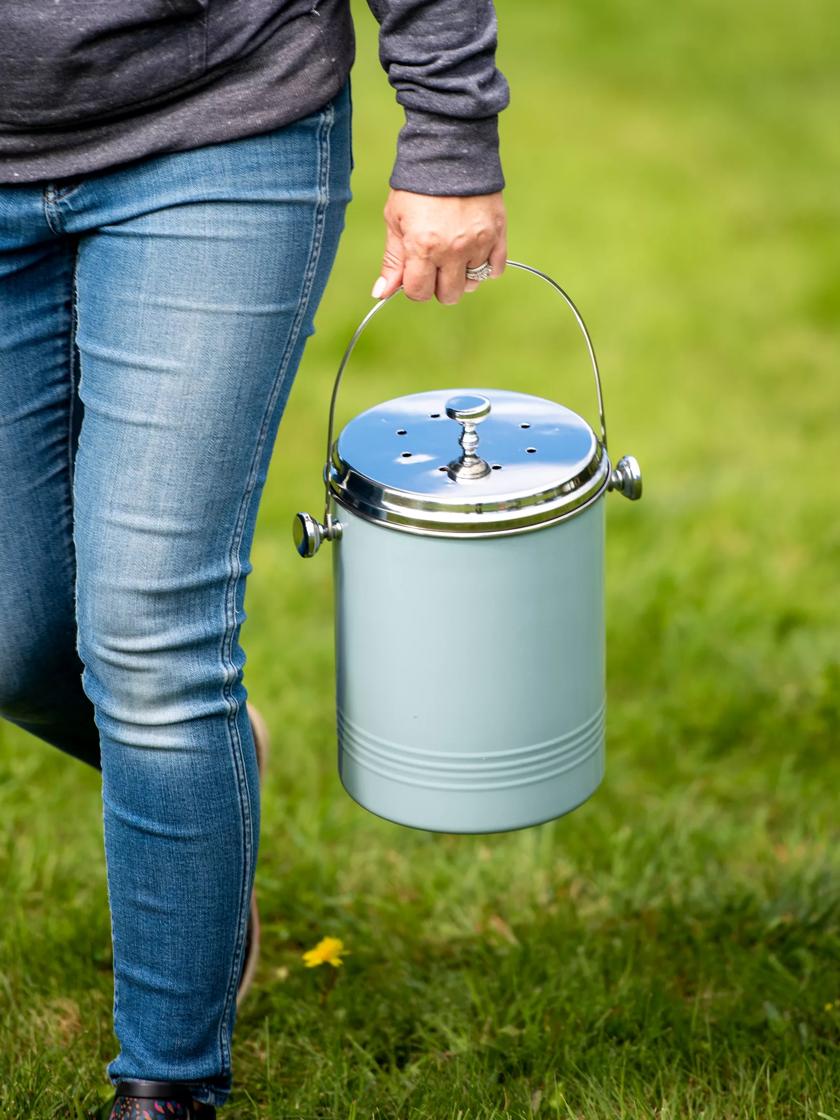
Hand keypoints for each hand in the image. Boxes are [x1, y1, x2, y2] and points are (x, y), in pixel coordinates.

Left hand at [371, 189, 506, 304]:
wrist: (450, 150)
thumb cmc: (417, 185)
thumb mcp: (395, 220)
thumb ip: (392, 260)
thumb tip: (380, 294)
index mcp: (423, 247)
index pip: (419, 293)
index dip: (414, 286)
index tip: (415, 271)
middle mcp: (453, 250)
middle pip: (448, 295)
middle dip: (438, 285)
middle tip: (435, 263)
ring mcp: (478, 243)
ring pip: (472, 284)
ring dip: (462, 275)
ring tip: (455, 252)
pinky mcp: (498, 234)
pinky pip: (495, 269)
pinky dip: (485, 266)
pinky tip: (473, 250)